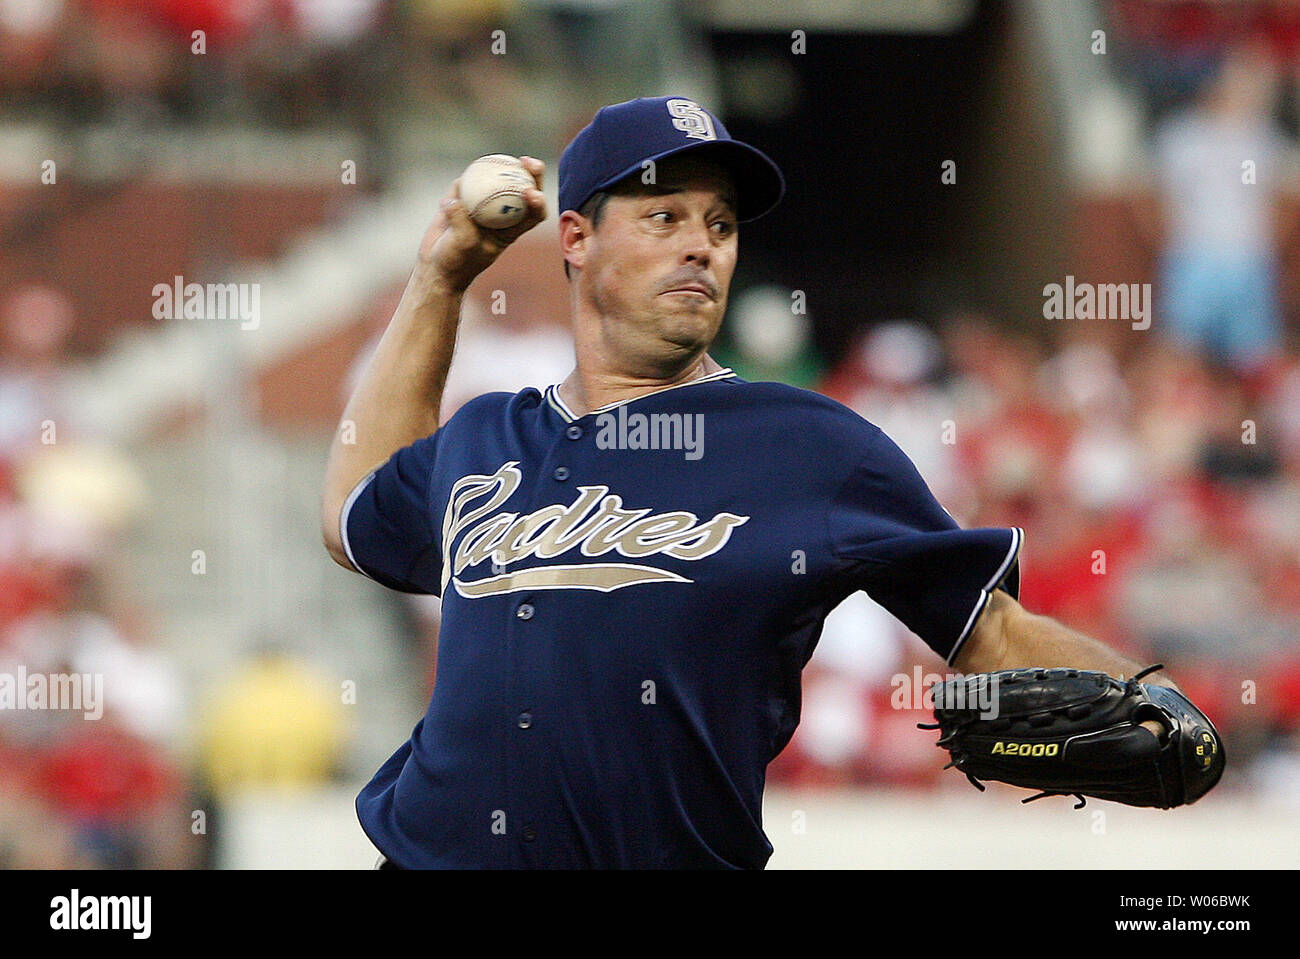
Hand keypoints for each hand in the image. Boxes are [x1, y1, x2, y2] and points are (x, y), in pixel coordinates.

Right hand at [416, 156, 546, 293]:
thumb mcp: (462, 245)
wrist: (435, 265)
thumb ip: (461, 223)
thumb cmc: (456, 262)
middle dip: (530, 172)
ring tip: (491, 160)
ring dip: (498, 166)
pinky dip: (464, 181)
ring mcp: (483, 204)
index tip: (531, 193)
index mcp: (512, 230)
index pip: (534, 214)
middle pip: (522, 189)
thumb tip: (457, 200)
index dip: (538, 201)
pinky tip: (460, 182)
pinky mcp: (463, 199)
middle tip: (526, 161)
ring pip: (495, 180)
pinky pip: (466, 183)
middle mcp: (501, 214)